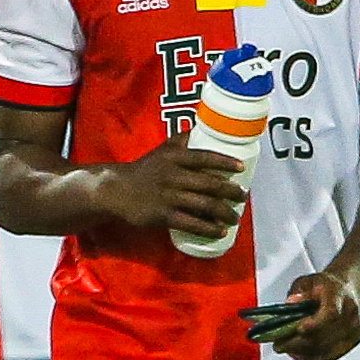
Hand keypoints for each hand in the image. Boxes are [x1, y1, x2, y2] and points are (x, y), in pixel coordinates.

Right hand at [96, 132, 248, 242]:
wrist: (116, 191)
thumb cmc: (144, 170)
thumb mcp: (161, 151)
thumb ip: (182, 141)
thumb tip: (206, 128)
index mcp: (173, 158)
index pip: (204, 157)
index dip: (225, 162)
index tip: (241, 168)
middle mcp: (172, 176)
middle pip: (210, 184)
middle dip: (231, 191)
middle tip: (242, 196)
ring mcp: (168, 196)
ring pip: (204, 205)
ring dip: (225, 212)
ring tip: (235, 216)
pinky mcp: (163, 215)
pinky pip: (191, 223)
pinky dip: (208, 228)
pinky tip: (220, 231)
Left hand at [262, 269, 359, 359]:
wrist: (346, 289)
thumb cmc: (323, 286)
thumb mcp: (306, 282)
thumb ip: (298, 292)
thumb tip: (290, 303)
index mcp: (338, 295)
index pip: (331, 314)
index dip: (314, 325)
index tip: (297, 330)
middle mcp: (350, 314)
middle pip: (325, 336)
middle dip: (298, 343)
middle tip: (278, 345)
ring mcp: (354, 329)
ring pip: (326, 350)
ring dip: (302, 352)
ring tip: (285, 348)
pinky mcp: (353, 341)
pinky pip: (329, 356)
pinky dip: (311, 358)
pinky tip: (297, 354)